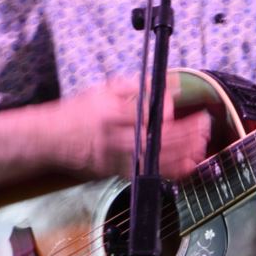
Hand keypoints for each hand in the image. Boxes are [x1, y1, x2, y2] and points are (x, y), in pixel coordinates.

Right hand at [53, 75, 210, 180]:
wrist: (52, 138)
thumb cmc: (79, 111)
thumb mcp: (104, 90)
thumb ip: (137, 86)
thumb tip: (169, 83)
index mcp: (109, 113)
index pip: (143, 113)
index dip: (164, 111)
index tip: (179, 107)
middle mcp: (114, 138)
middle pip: (155, 138)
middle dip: (184, 133)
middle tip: (204, 124)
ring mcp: (116, 158)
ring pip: (155, 159)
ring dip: (183, 152)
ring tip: (201, 143)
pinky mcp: (118, 172)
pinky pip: (149, 173)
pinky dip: (171, 171)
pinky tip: (188, 165)